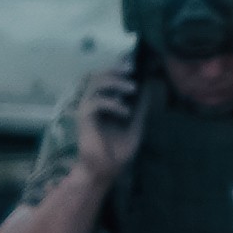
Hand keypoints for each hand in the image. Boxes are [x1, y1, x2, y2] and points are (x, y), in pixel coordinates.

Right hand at [70, 62, 146, 180]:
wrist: (106, 171)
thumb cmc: (118, 152)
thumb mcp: (136, 126)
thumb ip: (140, 108)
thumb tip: (149, 86)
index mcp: (105, 104)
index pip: (108, 79)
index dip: (118, 67)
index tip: (134, 61)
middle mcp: (94, 104)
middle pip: (98, 76)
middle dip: (115, 69)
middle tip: (131, 69)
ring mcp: (87, 110)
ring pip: (94, 84)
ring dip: (114, 82)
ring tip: (132, 87)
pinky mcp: (84, 119)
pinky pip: (95, 102)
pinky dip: (112, 103)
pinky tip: (125, 111)